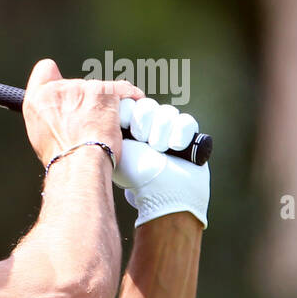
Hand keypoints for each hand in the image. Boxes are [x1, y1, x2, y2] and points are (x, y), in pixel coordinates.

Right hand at [22, 59, 137, 167]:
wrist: (78, 164)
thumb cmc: (62, 158)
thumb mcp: (40, 135)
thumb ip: (48, 115)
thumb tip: (62, 116)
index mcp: (38, 99)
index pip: (45, 69)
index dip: (56, 78)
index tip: (67, 91)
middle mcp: (59, 88)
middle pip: (78, 85)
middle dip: (86, 101)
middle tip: (90, 124)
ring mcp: (85, 88)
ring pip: (101, 90)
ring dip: (106, 105)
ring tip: (107, 128)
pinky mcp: (108, 92)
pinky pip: (125, 89)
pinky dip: (131, 98)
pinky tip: (133, 108)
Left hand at [113, 97, 209, 228]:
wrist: (163, 194)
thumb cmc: (136, 174)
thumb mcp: (115, 149)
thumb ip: (109, 127)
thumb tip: (108, 104)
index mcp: (126, 130)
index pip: (128, 103)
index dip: (129, 113)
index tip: (127, 129)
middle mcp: (147, 129)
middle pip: (147, 105)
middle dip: (144, 123)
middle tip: (142, 141)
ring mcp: (169, 132)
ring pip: (167, 112)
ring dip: (161, 132)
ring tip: (159, 150)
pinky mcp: (188, 136)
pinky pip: (186, 121)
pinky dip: (180, 135)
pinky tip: (174, 149)